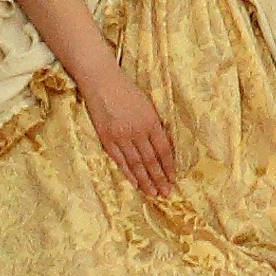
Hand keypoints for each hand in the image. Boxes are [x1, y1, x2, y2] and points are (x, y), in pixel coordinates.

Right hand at [80, 63, 179, 191]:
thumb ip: (154, 125)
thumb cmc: (126, 89)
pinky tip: (135, 183)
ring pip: (136, 164)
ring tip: (153, 194)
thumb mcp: (147, 104)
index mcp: (151, 121)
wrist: (101, 81)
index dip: (169, 166)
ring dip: (145, 181)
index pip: (164, 150)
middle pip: (151, 160)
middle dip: (159, 178)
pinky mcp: (106, 139)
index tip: (173, 178)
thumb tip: (162, 146)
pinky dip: (128, 173)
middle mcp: (137, 131)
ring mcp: (120, 137)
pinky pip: (119, 160)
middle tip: (166, 193)